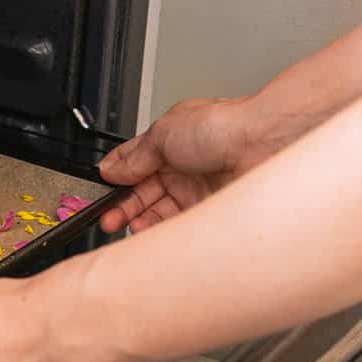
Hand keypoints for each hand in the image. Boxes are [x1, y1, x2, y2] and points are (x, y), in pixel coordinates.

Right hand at [99, 96, 258, 233]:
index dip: (115, 181)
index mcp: (171, 143)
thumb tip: (111, 168)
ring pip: (159, 213)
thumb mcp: (163, 133)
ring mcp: (197, 191)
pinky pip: (178, 228)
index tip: (99, 195)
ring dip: (138, 221)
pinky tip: (146, 233)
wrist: (261, 145)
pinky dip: (160, 233)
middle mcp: (184, 168)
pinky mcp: (209, 212)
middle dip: (122, 206)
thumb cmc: (223, 127)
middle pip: (144, 193)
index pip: (134, 166)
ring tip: (124, 226)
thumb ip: (134, 156)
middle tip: (107, 217)